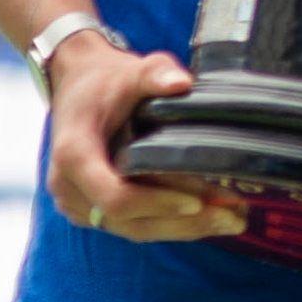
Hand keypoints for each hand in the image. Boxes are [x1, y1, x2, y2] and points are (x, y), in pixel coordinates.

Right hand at [44, 36, 241, 240]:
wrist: (78, 88)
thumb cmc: (105, 81)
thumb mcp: (130, 71)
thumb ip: (154, 73)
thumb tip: (182, 83)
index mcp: (74, 155)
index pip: (114, 196)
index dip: (156, 203)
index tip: (198, 201)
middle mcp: (70, 187)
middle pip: (129, 221)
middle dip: (182, 223)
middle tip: (232, 218)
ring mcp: (79, 203)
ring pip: (133, 229)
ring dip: (181, 229)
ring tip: (229, 221)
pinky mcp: (92, 210)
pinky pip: (131, 225)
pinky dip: (169, 223)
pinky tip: (206, 217)